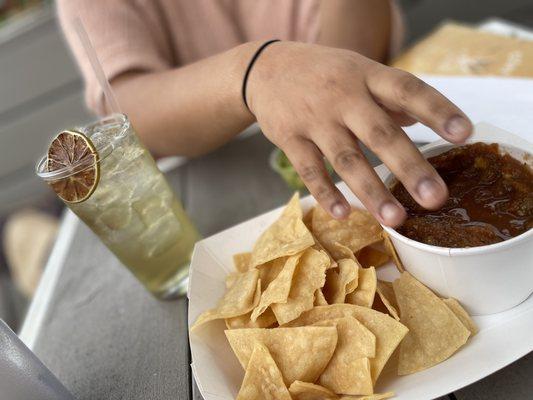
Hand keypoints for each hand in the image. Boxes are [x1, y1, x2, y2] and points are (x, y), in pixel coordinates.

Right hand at [247, 42, 471, 226]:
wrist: (265, 68)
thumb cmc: (323, 73)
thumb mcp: (358, 71)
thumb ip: (389, 96)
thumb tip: (422, 120)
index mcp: (367, 76)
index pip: (408, 89)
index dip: (437, 110)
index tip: (465, 134)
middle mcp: (343, 96)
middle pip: (380, 133)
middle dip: (409, 167)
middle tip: (436, 198)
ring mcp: (314, 118)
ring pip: (346, 159)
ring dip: (371, 191)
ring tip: (396, 220)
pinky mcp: (289, 137)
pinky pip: (309, 169)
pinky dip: (325, 193)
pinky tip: (343, 214)